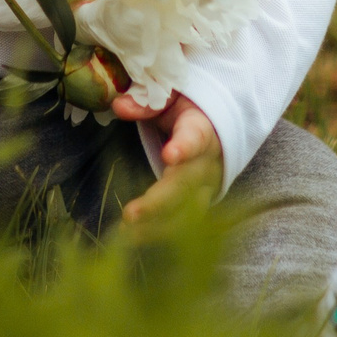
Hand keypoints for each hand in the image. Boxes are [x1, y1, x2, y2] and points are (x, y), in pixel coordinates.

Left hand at [113, 92, 221, 225]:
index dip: (185, 148)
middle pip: (187, 184)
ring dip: (156, 225)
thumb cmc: (186, 109)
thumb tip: (119, 106)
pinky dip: (158, 233)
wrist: (217, 127)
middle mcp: (207, 162)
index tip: (170, 155)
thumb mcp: (169, 96)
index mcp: (202, 129)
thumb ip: (147, 102)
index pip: (196, 138)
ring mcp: (206, 187)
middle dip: (159, 201)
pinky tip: (131, 240)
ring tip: (126, 233)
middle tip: (131, 214)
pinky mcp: (199, 204)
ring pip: (187, 211)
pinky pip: (182, 224)